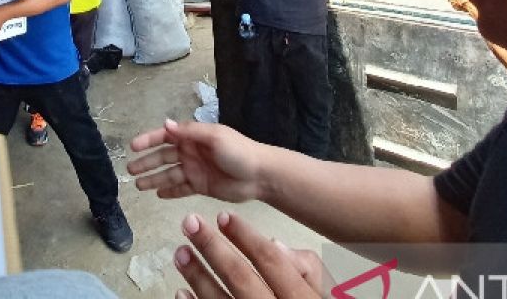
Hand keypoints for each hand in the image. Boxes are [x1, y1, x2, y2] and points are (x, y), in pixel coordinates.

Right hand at [129, 119, 264, 202]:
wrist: (260, 175)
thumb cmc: (238, 152)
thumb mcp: (214, 136)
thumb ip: (189, 132)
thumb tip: (166, 124)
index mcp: (194, 137)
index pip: (166, 136)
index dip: (149, 140)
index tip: (133, 146)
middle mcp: (191, 152)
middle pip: (163, 157)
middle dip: (146, 163)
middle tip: (129, 170)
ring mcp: (195, 170)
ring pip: (169, 174)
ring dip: (153, 179)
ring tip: (138, 186)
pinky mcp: (201, 186)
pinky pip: (181, 189)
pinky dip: (169, 191)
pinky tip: (157, 194)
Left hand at [172, 211, 329, 297]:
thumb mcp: (325, 292)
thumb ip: (306, 269)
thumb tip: (274, 244)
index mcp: (300, 298)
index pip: (271, 261)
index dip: (245, 236)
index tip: (223, 217)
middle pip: (240, 277)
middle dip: (212, 247)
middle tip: (190, 224)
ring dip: (197, 275)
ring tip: (181, 252)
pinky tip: (181, 292)